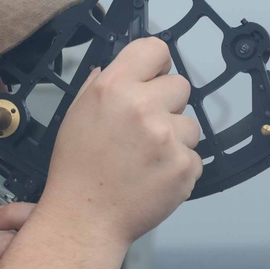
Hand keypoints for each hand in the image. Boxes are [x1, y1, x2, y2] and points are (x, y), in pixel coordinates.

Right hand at [39, 37, 202, 247]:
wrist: (84, 219)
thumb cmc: (76, 170)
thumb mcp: (76, 117)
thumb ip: (99, 88)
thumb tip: (114, 69)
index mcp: (112, 88)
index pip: (155, 49)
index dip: (156, 65)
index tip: (152, 80)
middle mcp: (142, 107)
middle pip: (180, 86)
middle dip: (167, 106)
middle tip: (144, 131)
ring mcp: (167, 138)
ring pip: (190, 124)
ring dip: (175, 139)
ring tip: (146, 160)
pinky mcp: (185, 166)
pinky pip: (193, 156)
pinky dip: (178, 168)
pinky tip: (153, 179)